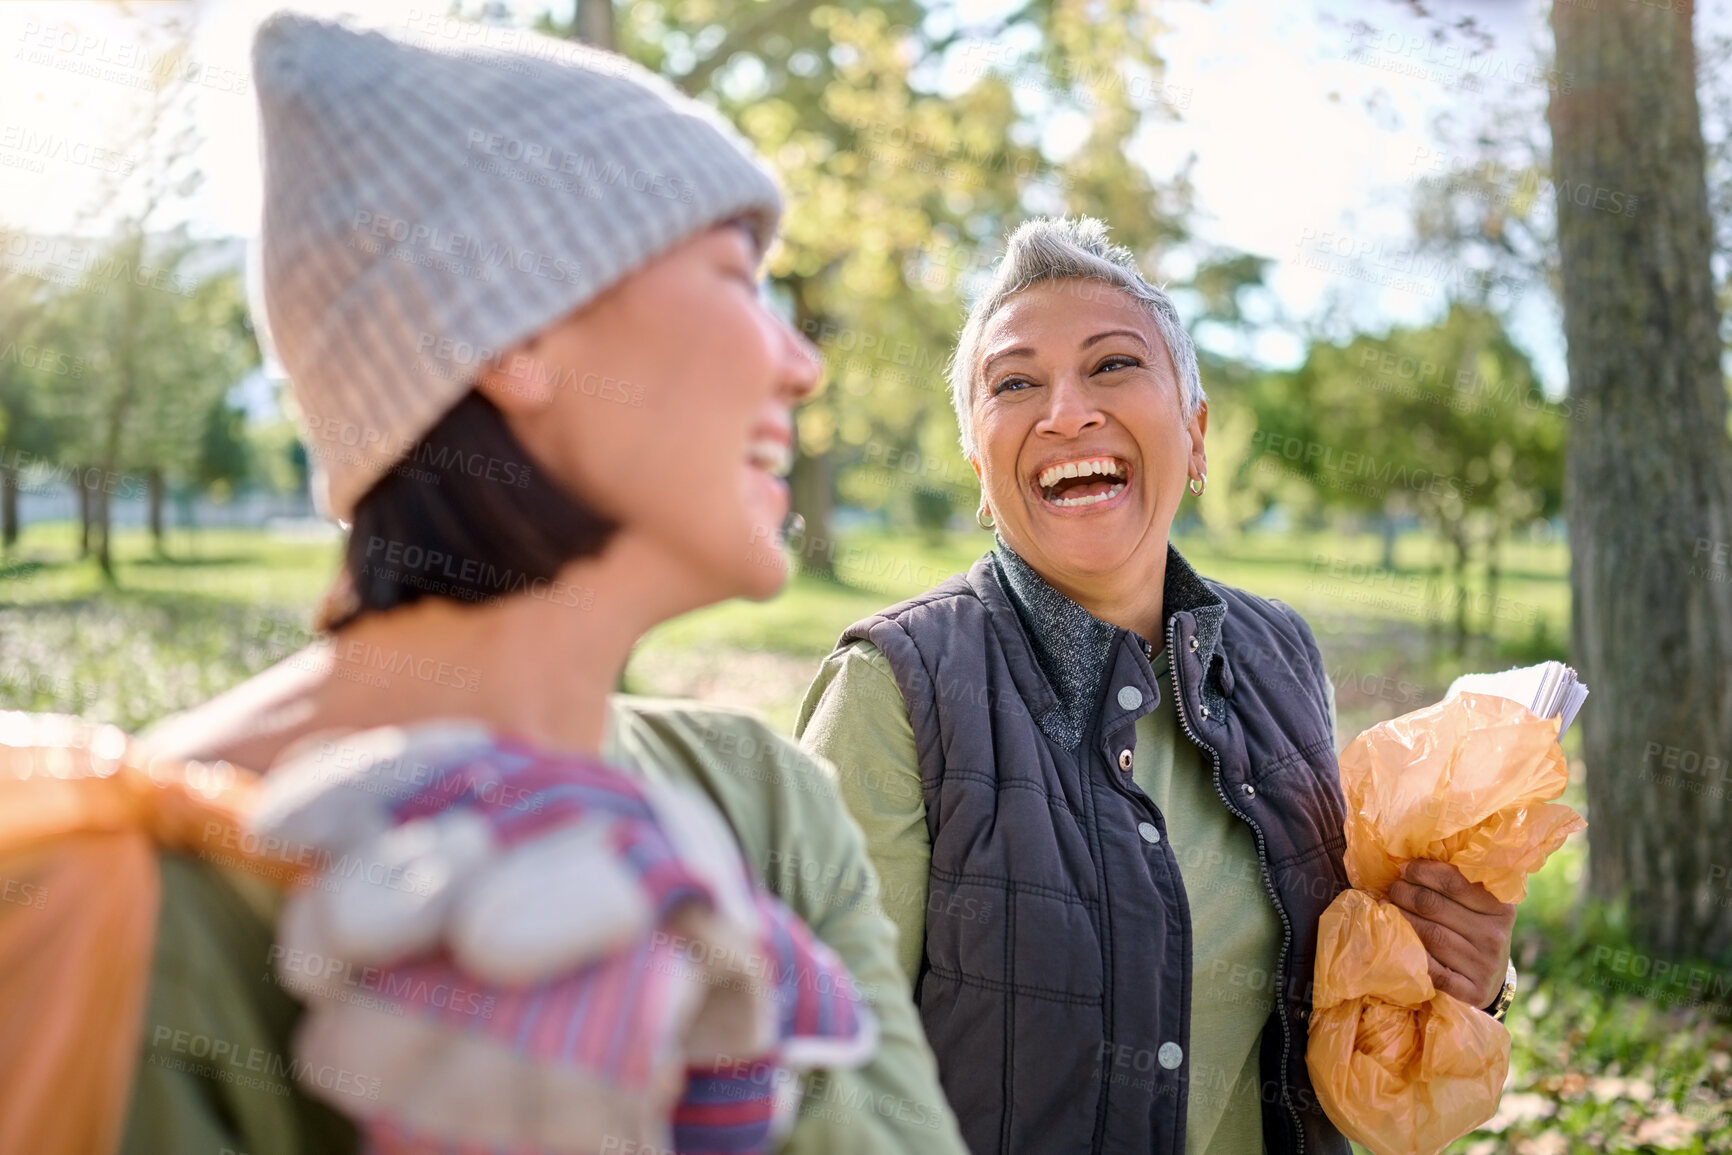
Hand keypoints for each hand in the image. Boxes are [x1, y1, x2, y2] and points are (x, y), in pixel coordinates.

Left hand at [1387, 859, 1514, 1009]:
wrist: (1490, 980)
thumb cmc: (1476, 931)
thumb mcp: (1479, 906)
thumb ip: (1457, 884)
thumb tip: (1409, 861)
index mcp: (1501, 907)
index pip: (1454, 881)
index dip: (1422, 871)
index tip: (1403, 868)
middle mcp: (1495, 936)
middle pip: (1435, 906)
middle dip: (1405, 893)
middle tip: (1392, 888)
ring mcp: (1484, 965)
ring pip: (1429, 935)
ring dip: (1400, 918)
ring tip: (1386, 908)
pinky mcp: (1471, 991)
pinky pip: (1432, 969)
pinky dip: (1411, 952)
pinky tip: (1396, 940)